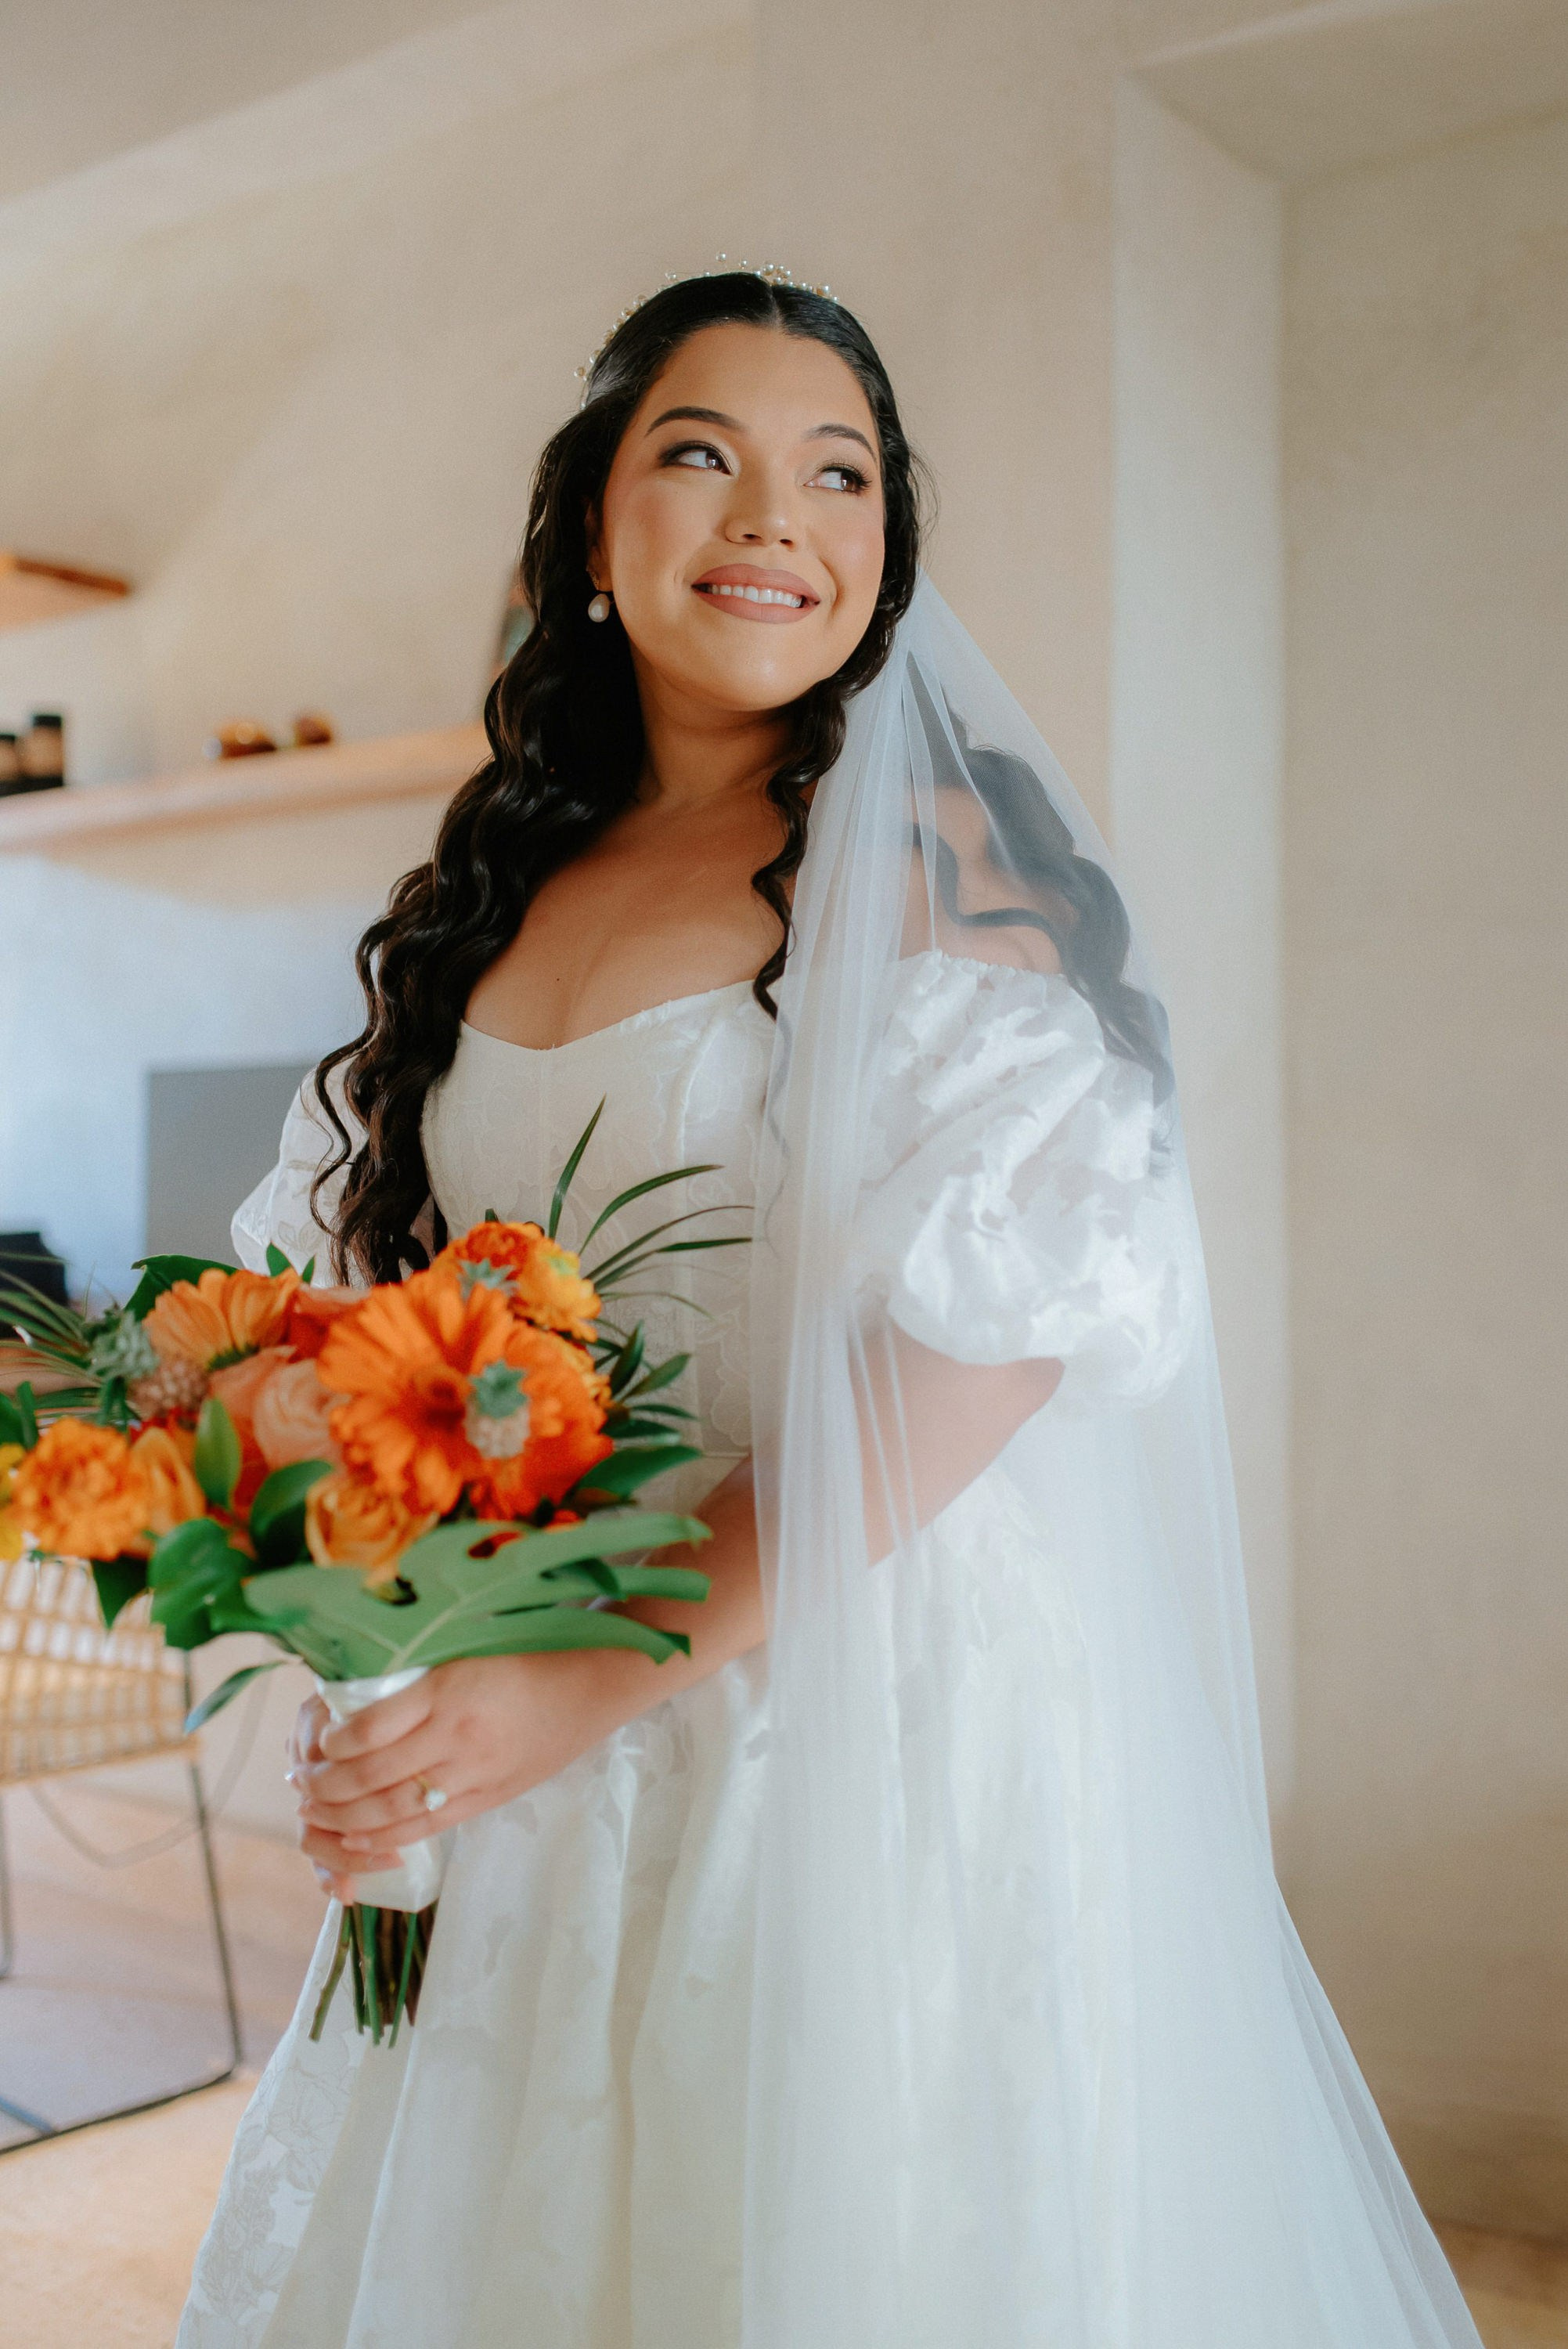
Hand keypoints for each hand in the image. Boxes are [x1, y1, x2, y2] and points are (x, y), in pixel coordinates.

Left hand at [291, 1654, 598, 1897]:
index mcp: (447, 1688)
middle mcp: (455, 1734)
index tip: (317, 1739)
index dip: (332, 1742)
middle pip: (373, 1777)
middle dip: (326, 1787)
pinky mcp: (487, 1798)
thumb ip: (415, 1679)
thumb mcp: (464, 1653)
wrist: (587, 1688)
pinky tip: (358, 1838)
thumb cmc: (522, 1658)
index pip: (370, 1729)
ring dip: (345, 1817)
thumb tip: (351, 1699)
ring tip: (316, 1811)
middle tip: (300, 1782)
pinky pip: (426, 1827)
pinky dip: (385, 1838)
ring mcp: (472, 1773)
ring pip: (394, 1809)